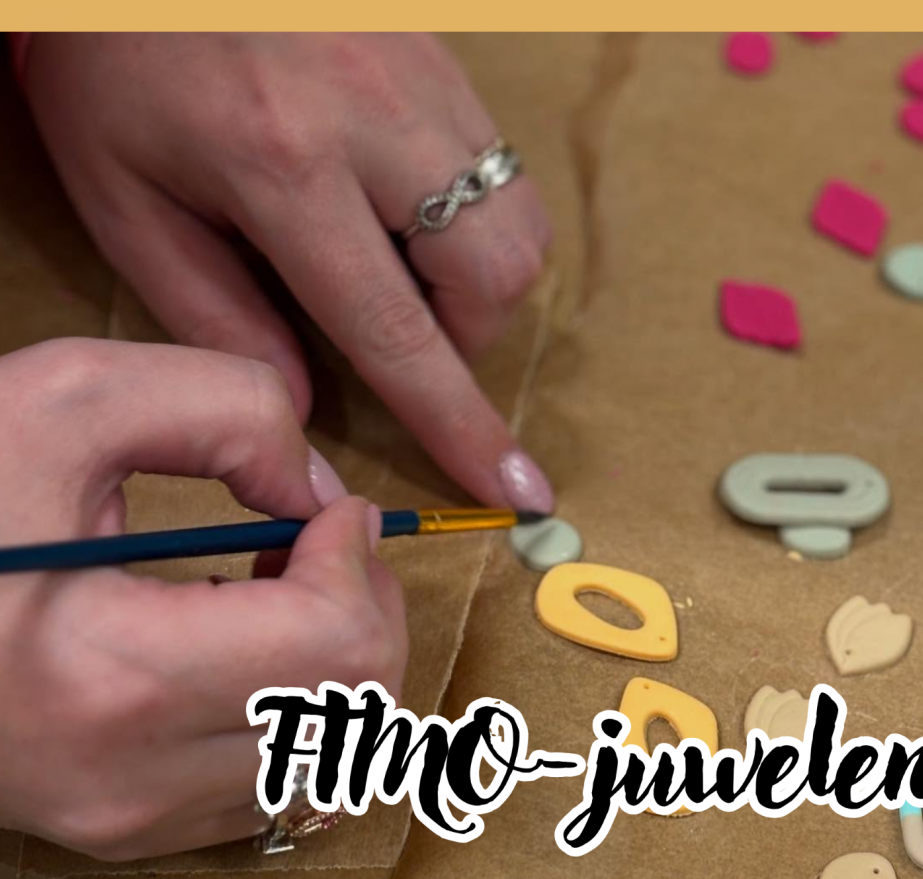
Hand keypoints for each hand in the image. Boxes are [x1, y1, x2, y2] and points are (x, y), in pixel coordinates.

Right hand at [0, 338, 406, 859]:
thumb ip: (229, 411)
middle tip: (318, 544)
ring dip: (337, 661)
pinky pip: (274, 785)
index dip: (356, 559)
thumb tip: (325, 499)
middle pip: (353, 707)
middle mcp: (125, 780)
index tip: (328, 510)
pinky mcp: (123, 831)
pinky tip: (248, 649)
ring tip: (279, 592)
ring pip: (328, 758)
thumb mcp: (70, 397)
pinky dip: (298, 710)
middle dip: (364, 606)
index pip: (338, 644)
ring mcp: (124, 820)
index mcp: (109, 677)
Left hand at [23, 33, 554, 513]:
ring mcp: (425, 80)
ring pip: (519, 222)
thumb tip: (306, 404)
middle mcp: (377, 124)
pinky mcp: (446, 57)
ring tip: (406, 270)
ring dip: (480, 280)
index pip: (397, 331)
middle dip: (470, 337)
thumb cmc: (115, 61)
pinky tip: (409, 208)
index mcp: (283, 167)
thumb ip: (214, 311)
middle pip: (494, 275)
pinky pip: (505, 169)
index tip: (513, 487)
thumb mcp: (125, 198)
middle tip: (402, 330)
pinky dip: (478, 219)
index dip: (457, 422)